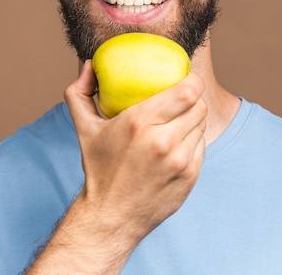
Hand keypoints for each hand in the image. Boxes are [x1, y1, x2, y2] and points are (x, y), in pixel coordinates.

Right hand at [66, 60, 206, 241]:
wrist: (111, 215)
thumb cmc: (98, 167)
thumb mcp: (83, 128)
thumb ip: (79, 92)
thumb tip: (89, 65)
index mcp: (138, 122)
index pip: (187, 91)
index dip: (192, 80)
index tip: (184, 78)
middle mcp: (162, 141)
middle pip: (199, 105)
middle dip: (193, 97)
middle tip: (181, 97)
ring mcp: (179, 161)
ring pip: (201, 125)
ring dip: (193, 119)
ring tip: (177, 119)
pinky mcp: (190, 177)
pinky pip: (201, 146)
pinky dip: (192, 140)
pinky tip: (177, 143)